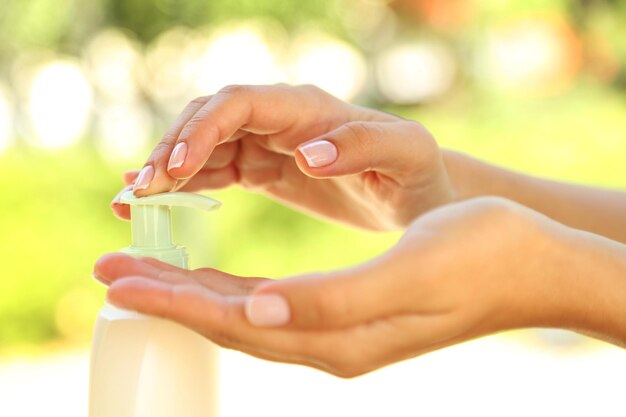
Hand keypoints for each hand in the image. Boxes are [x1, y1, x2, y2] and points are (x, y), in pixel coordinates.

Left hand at [96, 197, 625, 376]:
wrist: (531, 263)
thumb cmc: (481, 255)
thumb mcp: (411, 272)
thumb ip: (335, 300)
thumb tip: (259, 313)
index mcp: (341, 335)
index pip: (236, 321)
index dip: (174, 300)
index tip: (119, 279)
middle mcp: (332, 341)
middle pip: (230, 322)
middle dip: (168, 298)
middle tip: (111, 272)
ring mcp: (340, 331)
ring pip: (247, 316)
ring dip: (193, 295)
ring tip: (147, 276)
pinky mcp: (350, 313)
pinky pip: (273, 307)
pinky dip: (232, 295)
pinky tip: (216, 284)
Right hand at [111, 84, 453, 230]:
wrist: (416, 197)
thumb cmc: (418, 175)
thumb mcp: (406, 157)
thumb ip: (363, 146)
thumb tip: (307, 152)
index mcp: (310, 109)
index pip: (240, 103)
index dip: (202, 130)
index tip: (174, 168)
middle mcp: (283, 119)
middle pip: (209, 119)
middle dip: (171, 150)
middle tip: (141, 191)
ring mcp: (269, 143)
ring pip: (203, 144)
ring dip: (166, 169)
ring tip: (132, 200)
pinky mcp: (265, 168)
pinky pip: (214, 169)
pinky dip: (183, 182)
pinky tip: (155, 199)